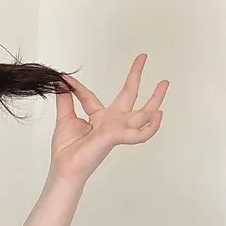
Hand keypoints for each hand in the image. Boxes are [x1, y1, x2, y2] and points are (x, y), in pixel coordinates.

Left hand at [49, 54, 167, 184]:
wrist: (65, 168)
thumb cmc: (67, 150)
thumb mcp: (65, 119)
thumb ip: (66, 99)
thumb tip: (61, 82)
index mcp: (99, 119)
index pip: (91, 97)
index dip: (78, 87)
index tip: (66, 78)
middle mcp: (111, 122)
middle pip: (128, 95)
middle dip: (136, 76)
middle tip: (143, 57)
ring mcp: (117, 129)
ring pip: (142, 113)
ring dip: (155, 99)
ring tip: (164, 83)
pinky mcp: (117, 137)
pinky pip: (140, 134)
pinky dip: (151, 126)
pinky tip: (159, 114)